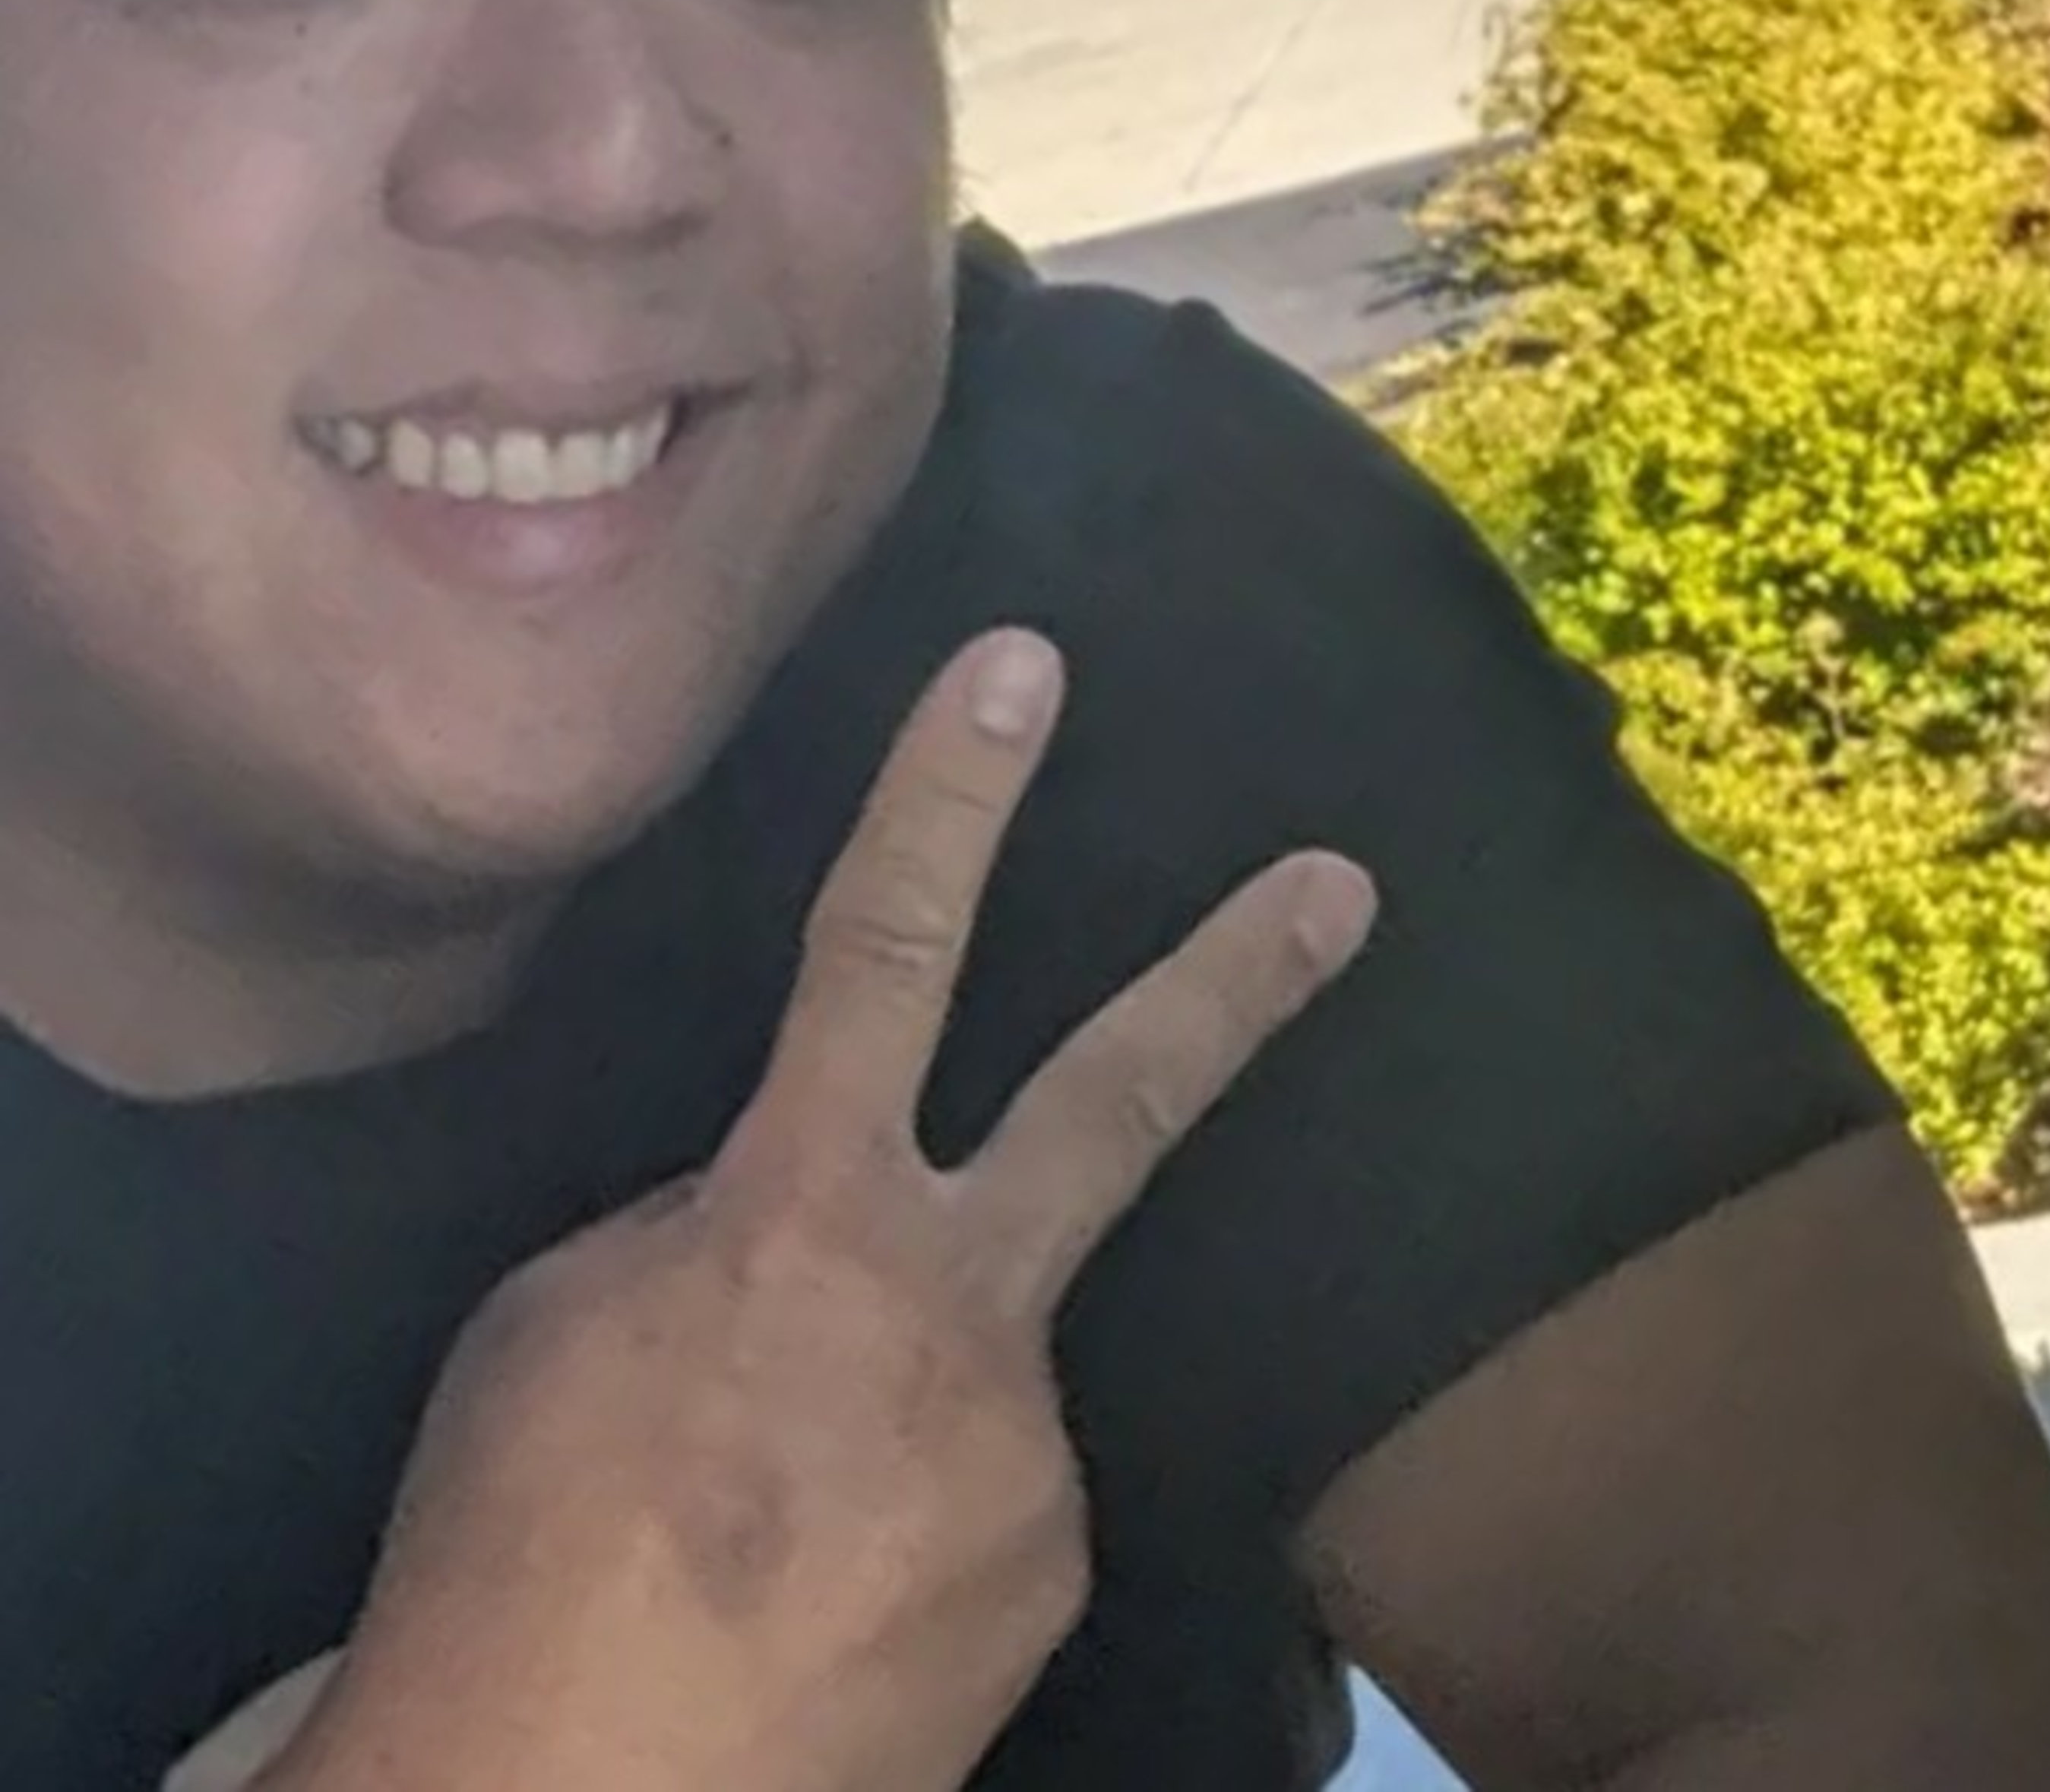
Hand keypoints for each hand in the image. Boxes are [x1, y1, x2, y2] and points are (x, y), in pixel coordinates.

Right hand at [270, 630, 1376, 1791]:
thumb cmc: (511, 1561)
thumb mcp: (560, 1329)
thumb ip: (707, 1231)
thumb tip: (784, 1222)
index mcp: (804, 1218)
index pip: (881, 949)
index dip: (952, 796)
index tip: (1024, 669)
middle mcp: (960, 1315)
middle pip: (1120, 1099)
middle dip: (1237, 982)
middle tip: (1343, 890)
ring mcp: (1032, 1455)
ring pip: (989, 1348)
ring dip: (906, 1381)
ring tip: (783, 1494)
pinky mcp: (1058, 1574)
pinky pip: (991, 1482)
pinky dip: (914, 1496)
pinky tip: (827, 1576)